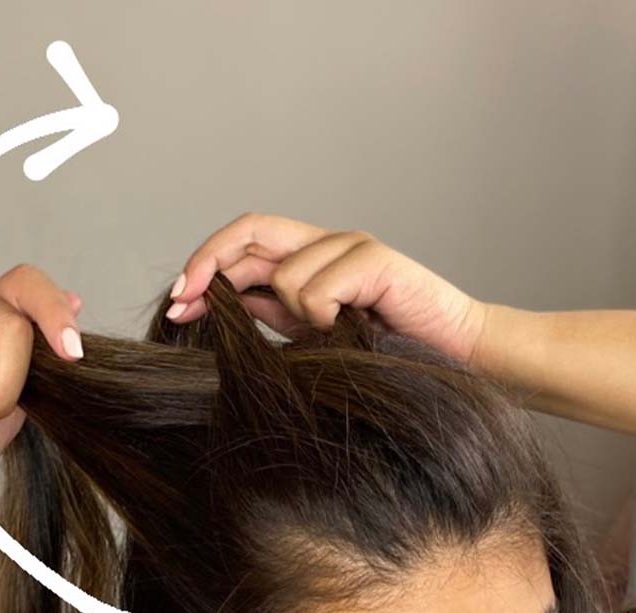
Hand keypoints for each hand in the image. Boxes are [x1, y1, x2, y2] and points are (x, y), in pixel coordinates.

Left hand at [167, 212, 488, 366]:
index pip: (246, 243)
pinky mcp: (377, 260)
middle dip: (207, 264)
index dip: (205, 265)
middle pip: (252, 230)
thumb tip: (221, 300)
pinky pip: (319, 286)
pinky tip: (349, 329)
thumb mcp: (316, 335)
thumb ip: (274, 312)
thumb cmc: (393, 353)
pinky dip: (322, 314)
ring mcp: (354, 247)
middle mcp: (330, 244)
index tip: (176, 301)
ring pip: (285, 272)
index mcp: (314, 260)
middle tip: (181, 301)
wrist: (459, 359)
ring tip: (332, 335)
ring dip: (294, 314)